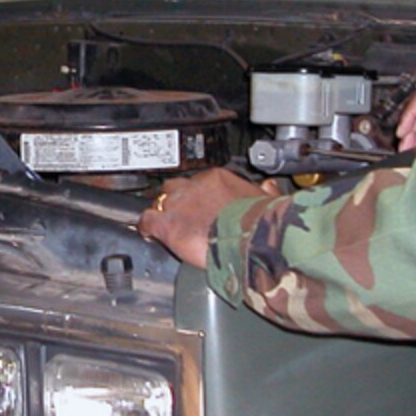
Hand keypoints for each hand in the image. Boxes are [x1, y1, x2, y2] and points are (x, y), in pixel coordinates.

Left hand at [136, 168, 265, 268]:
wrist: (252, 236)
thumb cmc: (263, 221)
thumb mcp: (267, 199)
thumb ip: (264, 191)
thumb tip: (269, 186)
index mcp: (217, 178)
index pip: (200, 182)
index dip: (198, 195)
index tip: (202, 203)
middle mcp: (194, 187)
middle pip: (176, 187)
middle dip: (177, 199)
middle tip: (183, 213)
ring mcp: (178, 205)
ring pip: (160, 201)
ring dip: (162, 211)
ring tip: (165, 222)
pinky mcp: (168, 225)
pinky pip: (148, 220)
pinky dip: (146, 226)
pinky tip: (148, 232)